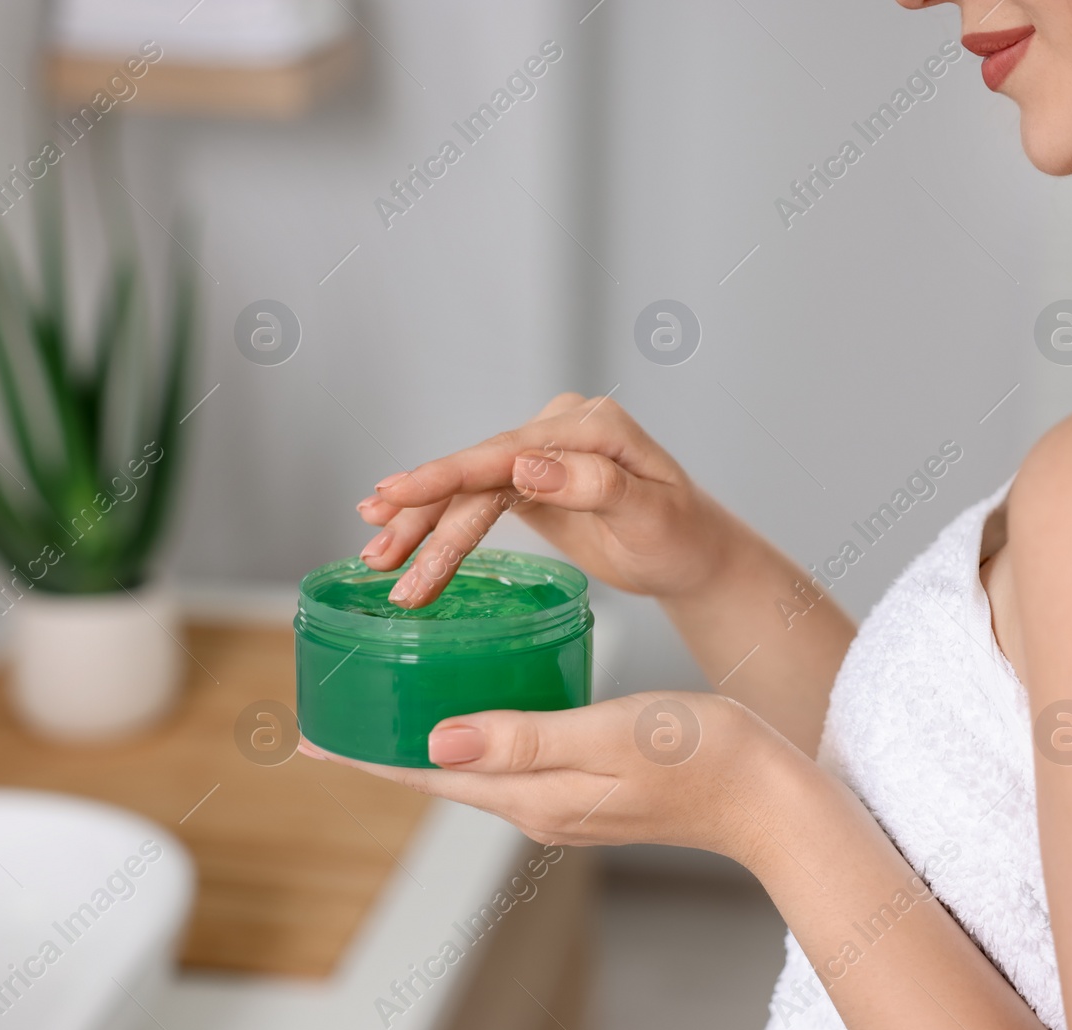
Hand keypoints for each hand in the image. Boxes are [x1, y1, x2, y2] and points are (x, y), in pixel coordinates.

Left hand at [297, 690, 805, 862]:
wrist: (770, 795)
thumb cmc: (700, 757)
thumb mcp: (604, 737)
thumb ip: (520, 739)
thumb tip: (432, 741)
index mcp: (531, 795)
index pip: (422, 774)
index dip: (361, 754)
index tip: (304, 738)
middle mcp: (535, 804)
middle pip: (434, 774)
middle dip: (378, 748)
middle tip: (329, 715)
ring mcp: (560, 800)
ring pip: (468, 766)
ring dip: (419, 741)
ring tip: (381, 708)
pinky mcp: (584, 785)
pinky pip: (505, 758)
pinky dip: (469, 734)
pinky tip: (467, 711)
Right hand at [356, 392, 742, 607]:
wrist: (695, 555)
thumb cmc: (683, 538)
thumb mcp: (650, 515)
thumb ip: (592, 485)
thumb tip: (526, 463)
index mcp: (587, 426)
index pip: (503, 450)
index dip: (445, 475)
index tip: (398, 494)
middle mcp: (557, 431)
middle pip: (475, 471)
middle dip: (420, 514)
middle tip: (377, 552)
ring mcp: (541, 454)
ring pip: (467, 490)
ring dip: (420, 527)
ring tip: (377, 560)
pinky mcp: (530, 480)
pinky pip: (476, 501)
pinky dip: (439, 524)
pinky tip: (400, 533)